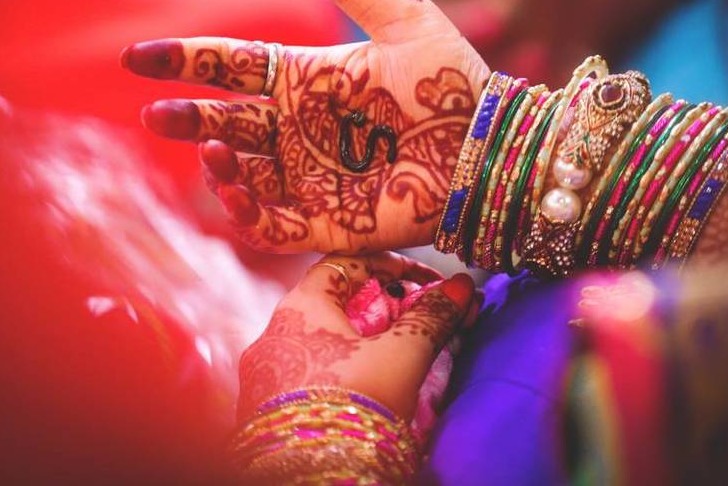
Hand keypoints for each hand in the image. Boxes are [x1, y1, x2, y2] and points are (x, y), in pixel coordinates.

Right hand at [122, 0, 491, 252]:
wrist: (490, 150)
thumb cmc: (454, 83)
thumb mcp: (404, 19)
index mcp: (310, 80)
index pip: (234, 65)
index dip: (185, 60)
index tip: (137, 56)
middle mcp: (300, 129)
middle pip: (224, 120)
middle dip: (185, 117)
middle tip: (155, 115)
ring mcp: (308, 178)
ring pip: (239, 173)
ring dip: (215, 162)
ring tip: (213, 147)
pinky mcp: (324, 224)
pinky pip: (267, 223)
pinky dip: (242, 209)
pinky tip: (233, 186)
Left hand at [235, 252, 477, 421]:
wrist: (313, 475)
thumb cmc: (353, 405)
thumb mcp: (401, 355)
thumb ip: (430, 318)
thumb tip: (459, 288)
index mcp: (300, 307)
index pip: (346, 262)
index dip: (389, 267)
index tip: (424, 282)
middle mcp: (275, 333)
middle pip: (337, 303)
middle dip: (385, 308)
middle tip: (422, 320)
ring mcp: (268, 372)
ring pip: (325, 340)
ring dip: (367, 340)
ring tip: (405, 355)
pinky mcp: (269, 408)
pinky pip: (312, 371)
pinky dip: (345, 367)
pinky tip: (372, 386)